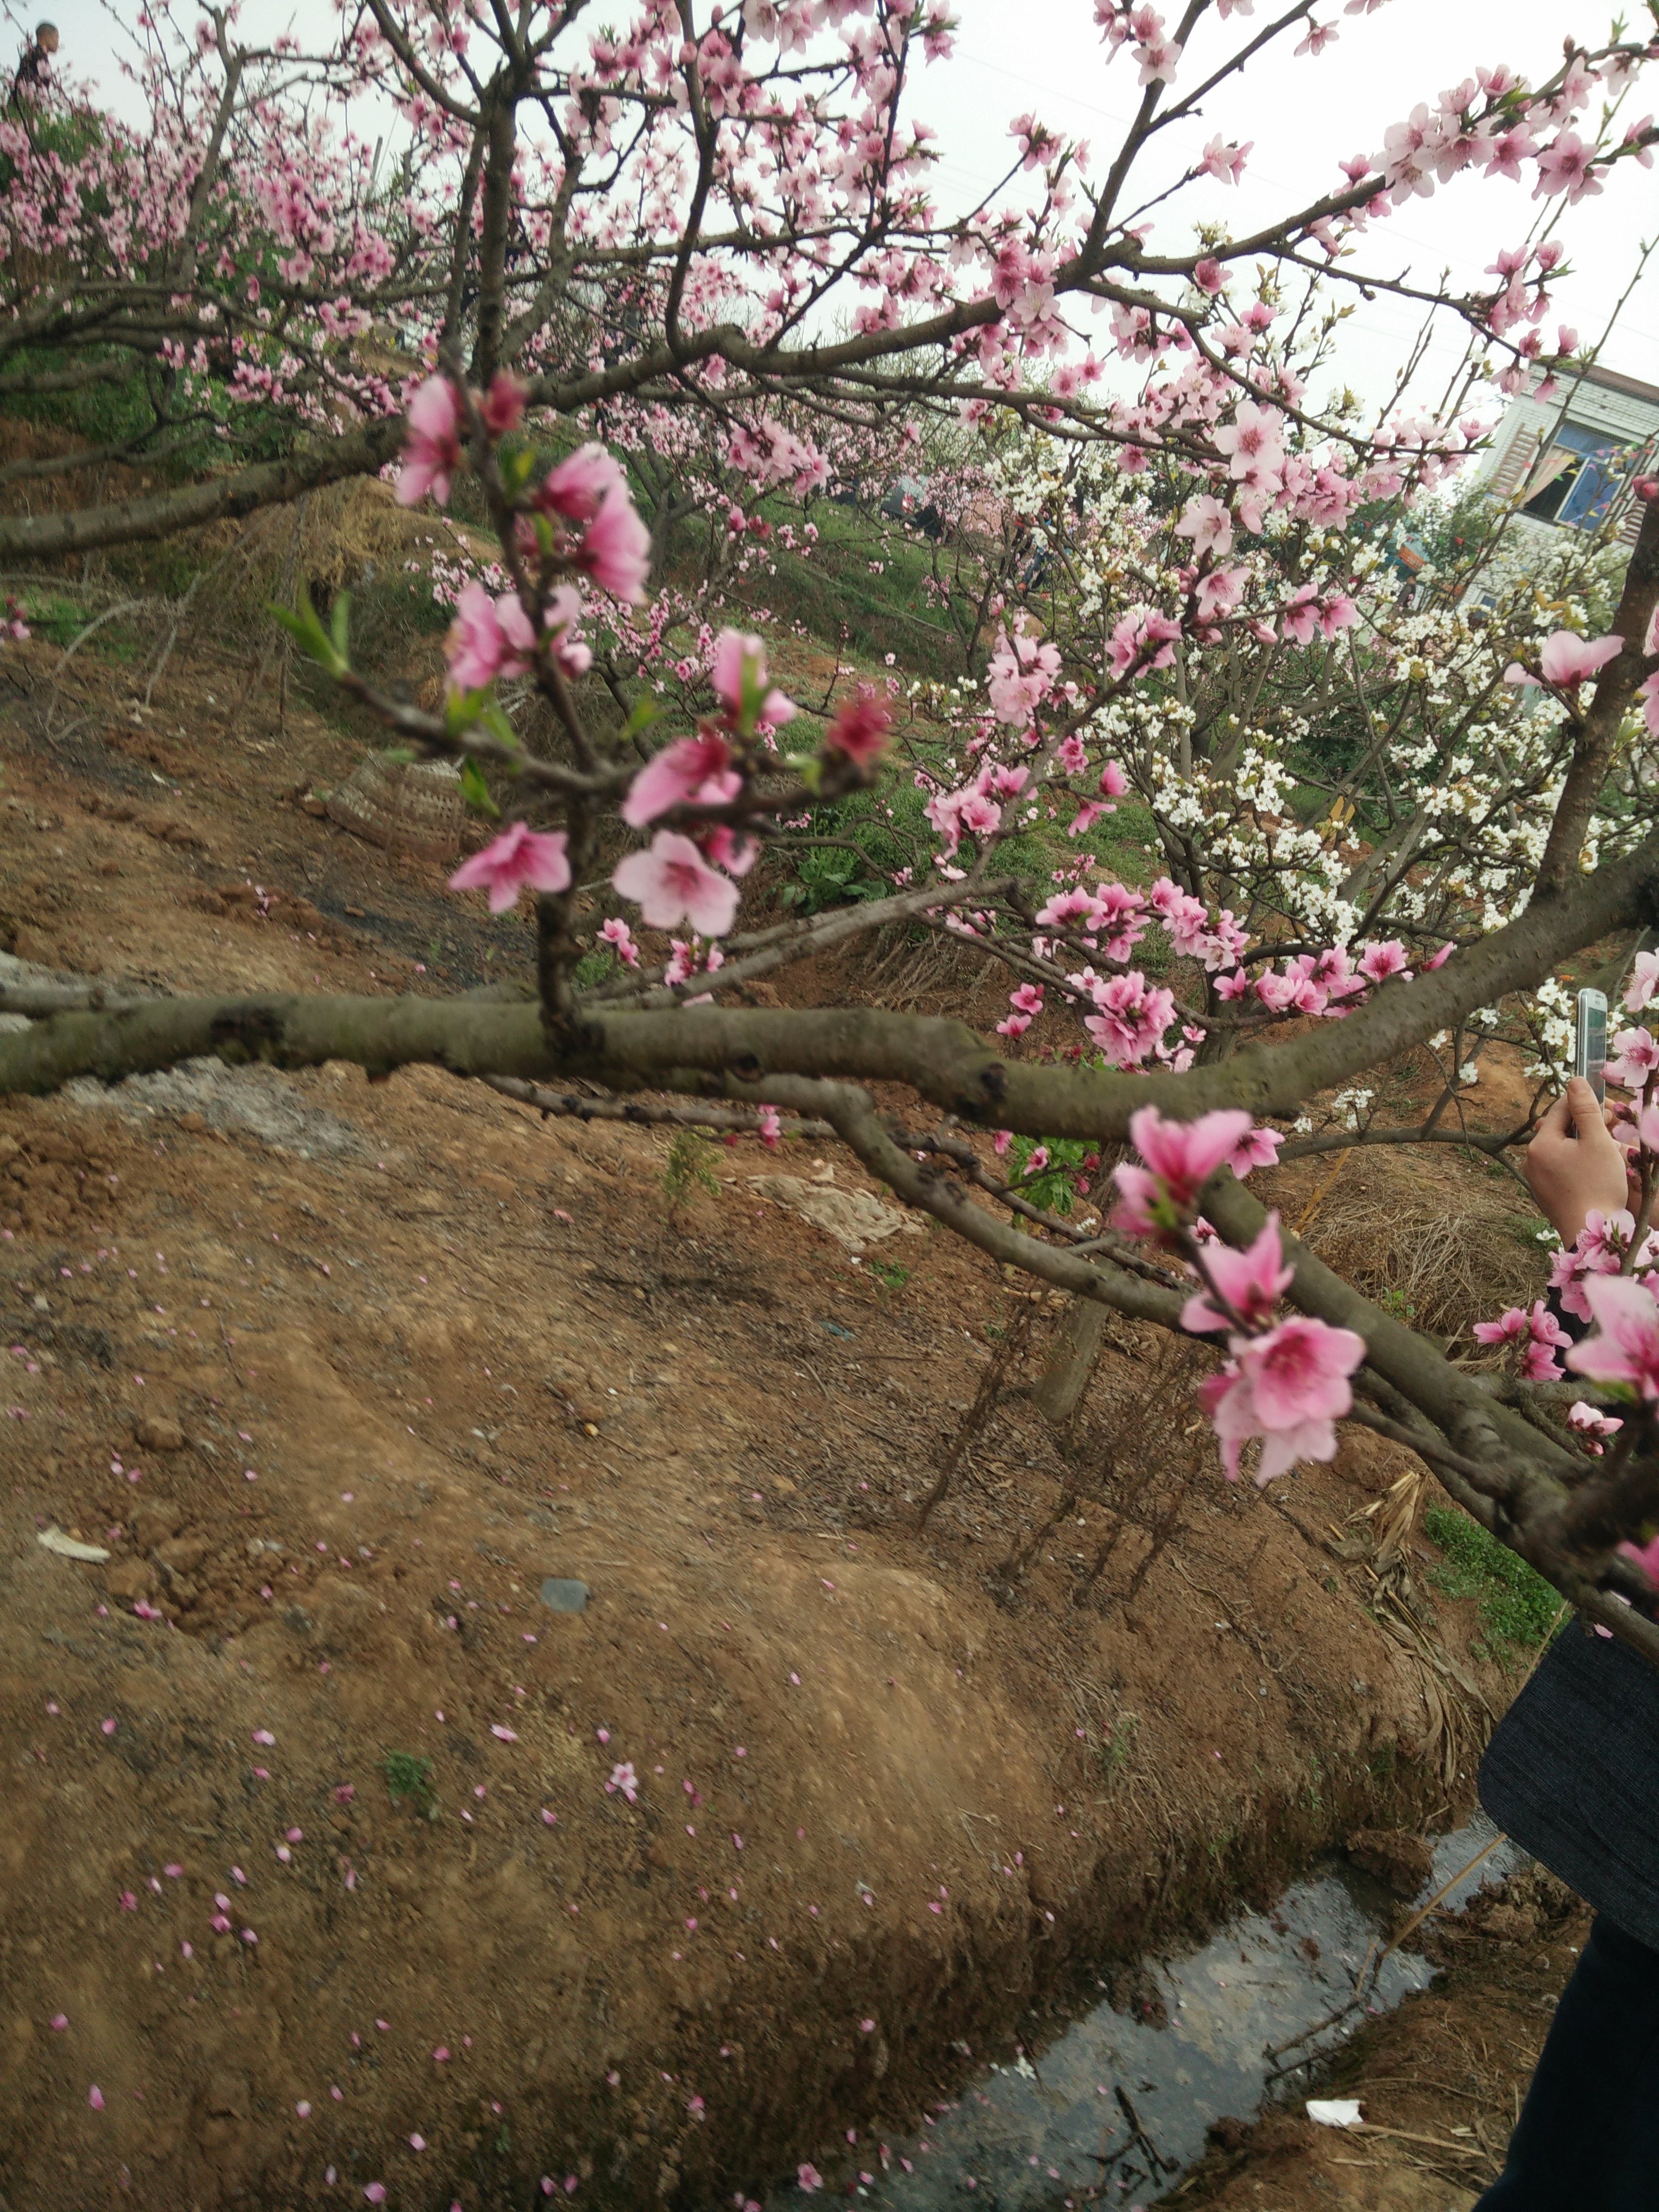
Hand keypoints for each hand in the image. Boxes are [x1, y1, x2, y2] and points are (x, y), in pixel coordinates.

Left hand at [1524, 1077, 1634, 1246]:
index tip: (1607, 1107)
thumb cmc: (1597, 1186)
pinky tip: (1595, 1170)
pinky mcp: (1544, 1193)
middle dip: (1585, 1125)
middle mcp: (1531, 1159)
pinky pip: (1560, 1167)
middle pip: (1559, 1129)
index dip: (1585, 1103)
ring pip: (1561, 1148)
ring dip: (1583, 1144)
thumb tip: (1576, 1080)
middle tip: (1612, 1128)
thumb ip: (1586, 1109)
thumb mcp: (1597, 1142)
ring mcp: (1535, 1178)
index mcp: (1540, 1144)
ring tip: (1606, 1150)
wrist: (1590, 1234)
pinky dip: (1577, 1162)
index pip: (1560, 1109)